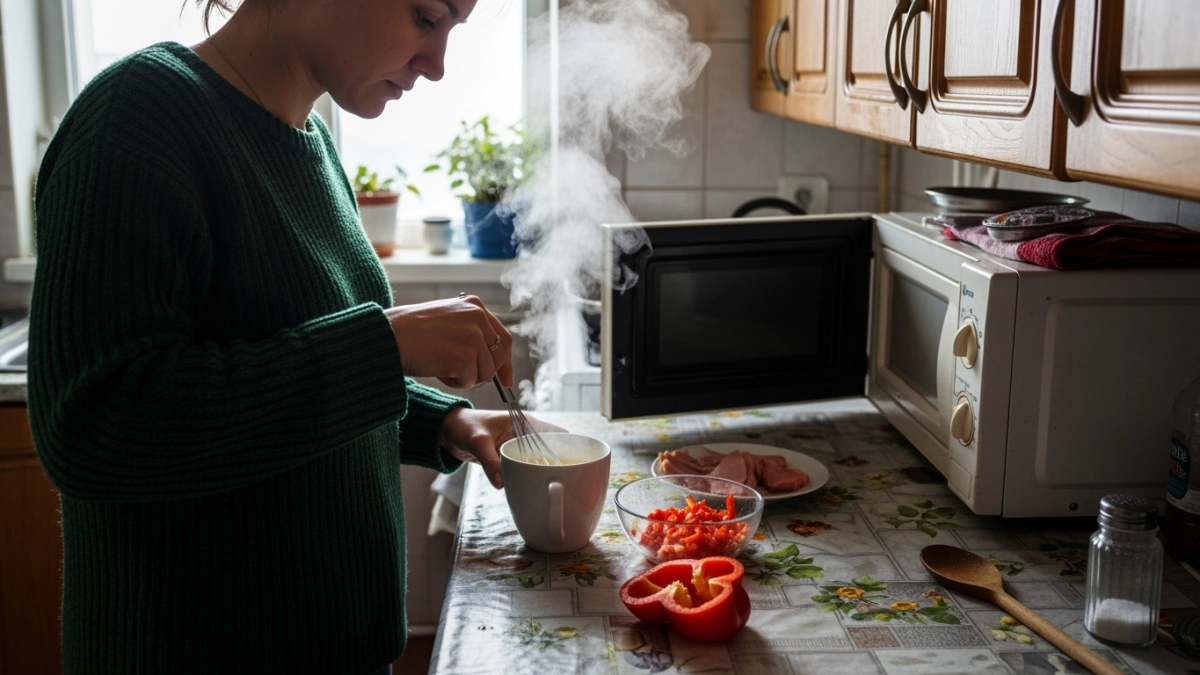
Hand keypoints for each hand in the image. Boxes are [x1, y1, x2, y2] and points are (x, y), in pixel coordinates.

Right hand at [385, 294, 512, 388]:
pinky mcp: (464, 355)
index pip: (503, 337)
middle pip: (498, 358)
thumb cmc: (410, 333)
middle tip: (461, 377)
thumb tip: (494, 361)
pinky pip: (469, 381)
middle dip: (484, 374)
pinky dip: (454, 383)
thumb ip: (470, 333)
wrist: (388, 336)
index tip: (505, 380)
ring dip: (465, 378)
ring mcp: (472, 336)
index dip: (505, 362)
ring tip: (441, 367)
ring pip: (485, 373)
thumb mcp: (447, 321)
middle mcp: (478, 317)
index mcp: (475, 306)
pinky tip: (437, 371)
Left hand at [438, 407, 566, 488]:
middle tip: (565, 481)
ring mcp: (519, 447)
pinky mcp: (511, 458)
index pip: (553, 433)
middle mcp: (525, 434)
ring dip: (544, 472)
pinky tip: (535, 488)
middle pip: (550, 450)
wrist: (448, 432)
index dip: (566, 447)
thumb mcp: (477, 442)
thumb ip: (489, 461)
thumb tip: (501, 483)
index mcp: (523, 422)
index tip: (574, 463)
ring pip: (539, 461)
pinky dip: (530, 477)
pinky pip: (525, 468)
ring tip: (554, 487)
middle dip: (557, 464)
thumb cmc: (464, 427)